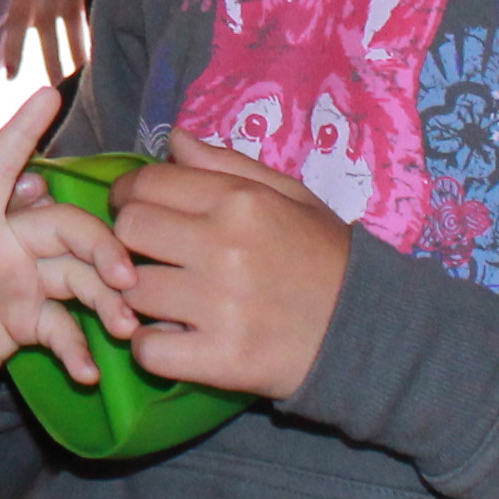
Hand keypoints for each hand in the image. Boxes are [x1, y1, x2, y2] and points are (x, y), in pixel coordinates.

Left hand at [0, 93, 136, 466]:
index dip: (20, 131)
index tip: (50, 91)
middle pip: (63, 228)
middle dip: (99, 245)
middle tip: (126, 279)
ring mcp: (18, 283)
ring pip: (79, 274)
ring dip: (107, 297)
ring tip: (126, 330)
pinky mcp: (28, 321)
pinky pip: (67, 325)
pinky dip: (81, 346)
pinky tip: (86, 374)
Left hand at [101, 127, 351, 403]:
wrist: (370, 331)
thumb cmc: (326, 258)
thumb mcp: (290, 197)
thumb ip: (228, 165)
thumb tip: (174, 140)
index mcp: (240, 202)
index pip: (147, 185)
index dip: (128, 196)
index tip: (133, 210)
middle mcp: (225, 247)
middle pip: (129, 231)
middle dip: (128, 242)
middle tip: (149, 257)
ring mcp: (220, 305)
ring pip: (132, 291)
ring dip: (138, 298)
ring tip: (164, 301)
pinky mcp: (221, 358)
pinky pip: (149, 349)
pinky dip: (152, 348)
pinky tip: (173, 340)